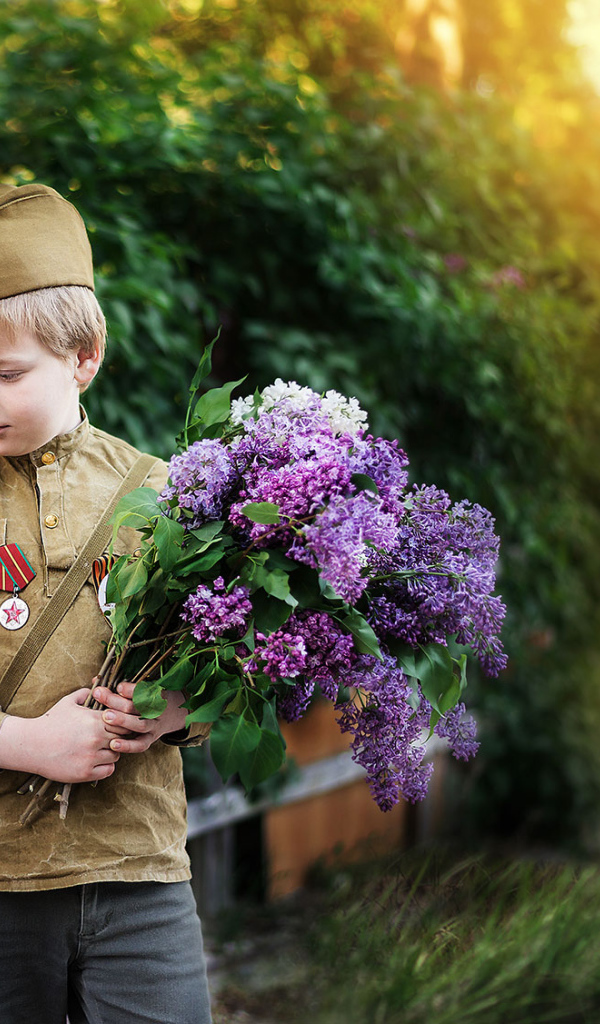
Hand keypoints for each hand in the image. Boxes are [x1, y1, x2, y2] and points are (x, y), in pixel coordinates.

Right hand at [0, 689, 119, 782]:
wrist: (31, 745)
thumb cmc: (49, 722)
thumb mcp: (67, 702)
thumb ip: (84, 694)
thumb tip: (96, 688)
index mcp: (94, 720)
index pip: (123, 721)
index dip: (121, 723)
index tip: (113, 725)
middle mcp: (96, 738)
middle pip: (123, 738)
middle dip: (119, 737)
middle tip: (109, 738)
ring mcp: (91, 757)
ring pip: (116, 755)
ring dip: (112, 752)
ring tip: (100, 749)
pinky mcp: (85, 772)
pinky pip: (109, 770)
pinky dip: (106, 766)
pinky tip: (96, 761)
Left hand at [93, 681, 187, 753]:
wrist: (176, 710)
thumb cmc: (153, 695)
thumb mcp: (146, 685)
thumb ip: (122, 684)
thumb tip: (96, 680)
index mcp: (158, 693)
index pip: (144, 690)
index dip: (131, 689)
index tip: (118, 686)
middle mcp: (157, 710)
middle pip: (137, 706)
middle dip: (116, 700)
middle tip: (100, 696)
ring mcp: (155, 726)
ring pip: (139, 725)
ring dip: (122, 721)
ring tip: (106, 717)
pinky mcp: (151, 739)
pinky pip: (140, 745)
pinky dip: (128, 746)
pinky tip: (113, 744)